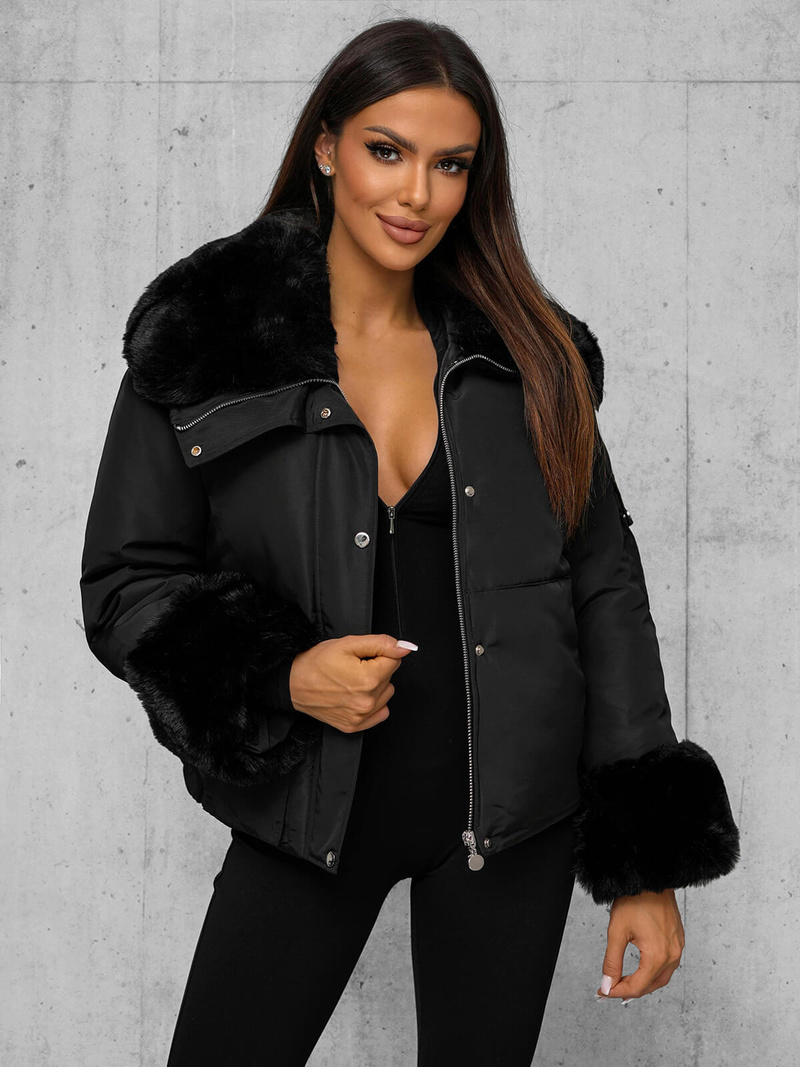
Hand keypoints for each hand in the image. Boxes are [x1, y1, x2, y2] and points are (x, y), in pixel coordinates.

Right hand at [288, 633, 416, 732]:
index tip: (361, 656)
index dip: (378, 654)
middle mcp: (367, 701)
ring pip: (386, 694)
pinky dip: (373, 703)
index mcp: (368, 679)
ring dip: (375, 686)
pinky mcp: (354, 726)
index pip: (394, 660)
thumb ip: (381, 643)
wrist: (293, 684)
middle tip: (353, 667)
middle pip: (390, 677)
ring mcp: (361, 716)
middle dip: (376, 668)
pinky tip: (356, 695)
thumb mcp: (348, 644)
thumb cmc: (316, 662)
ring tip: (352, 681)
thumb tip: (405, 648)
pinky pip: (381, 712)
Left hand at [596, 888, 684, 1001]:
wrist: (650, 878)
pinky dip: (653, 971)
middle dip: (631, 990)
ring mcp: (678, 947)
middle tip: (612, 989)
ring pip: (661, 977)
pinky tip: (642, 969)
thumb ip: (612, 962)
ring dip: (644, 983)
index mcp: (658, 955)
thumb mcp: (617, 931)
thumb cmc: (635, 899)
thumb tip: (607, 983)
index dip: (618, 991)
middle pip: (651, 985)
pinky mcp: (678, 939)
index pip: (638, 986)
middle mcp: (672, 954)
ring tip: (625, 983)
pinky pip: (668, 964)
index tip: (604, 991)